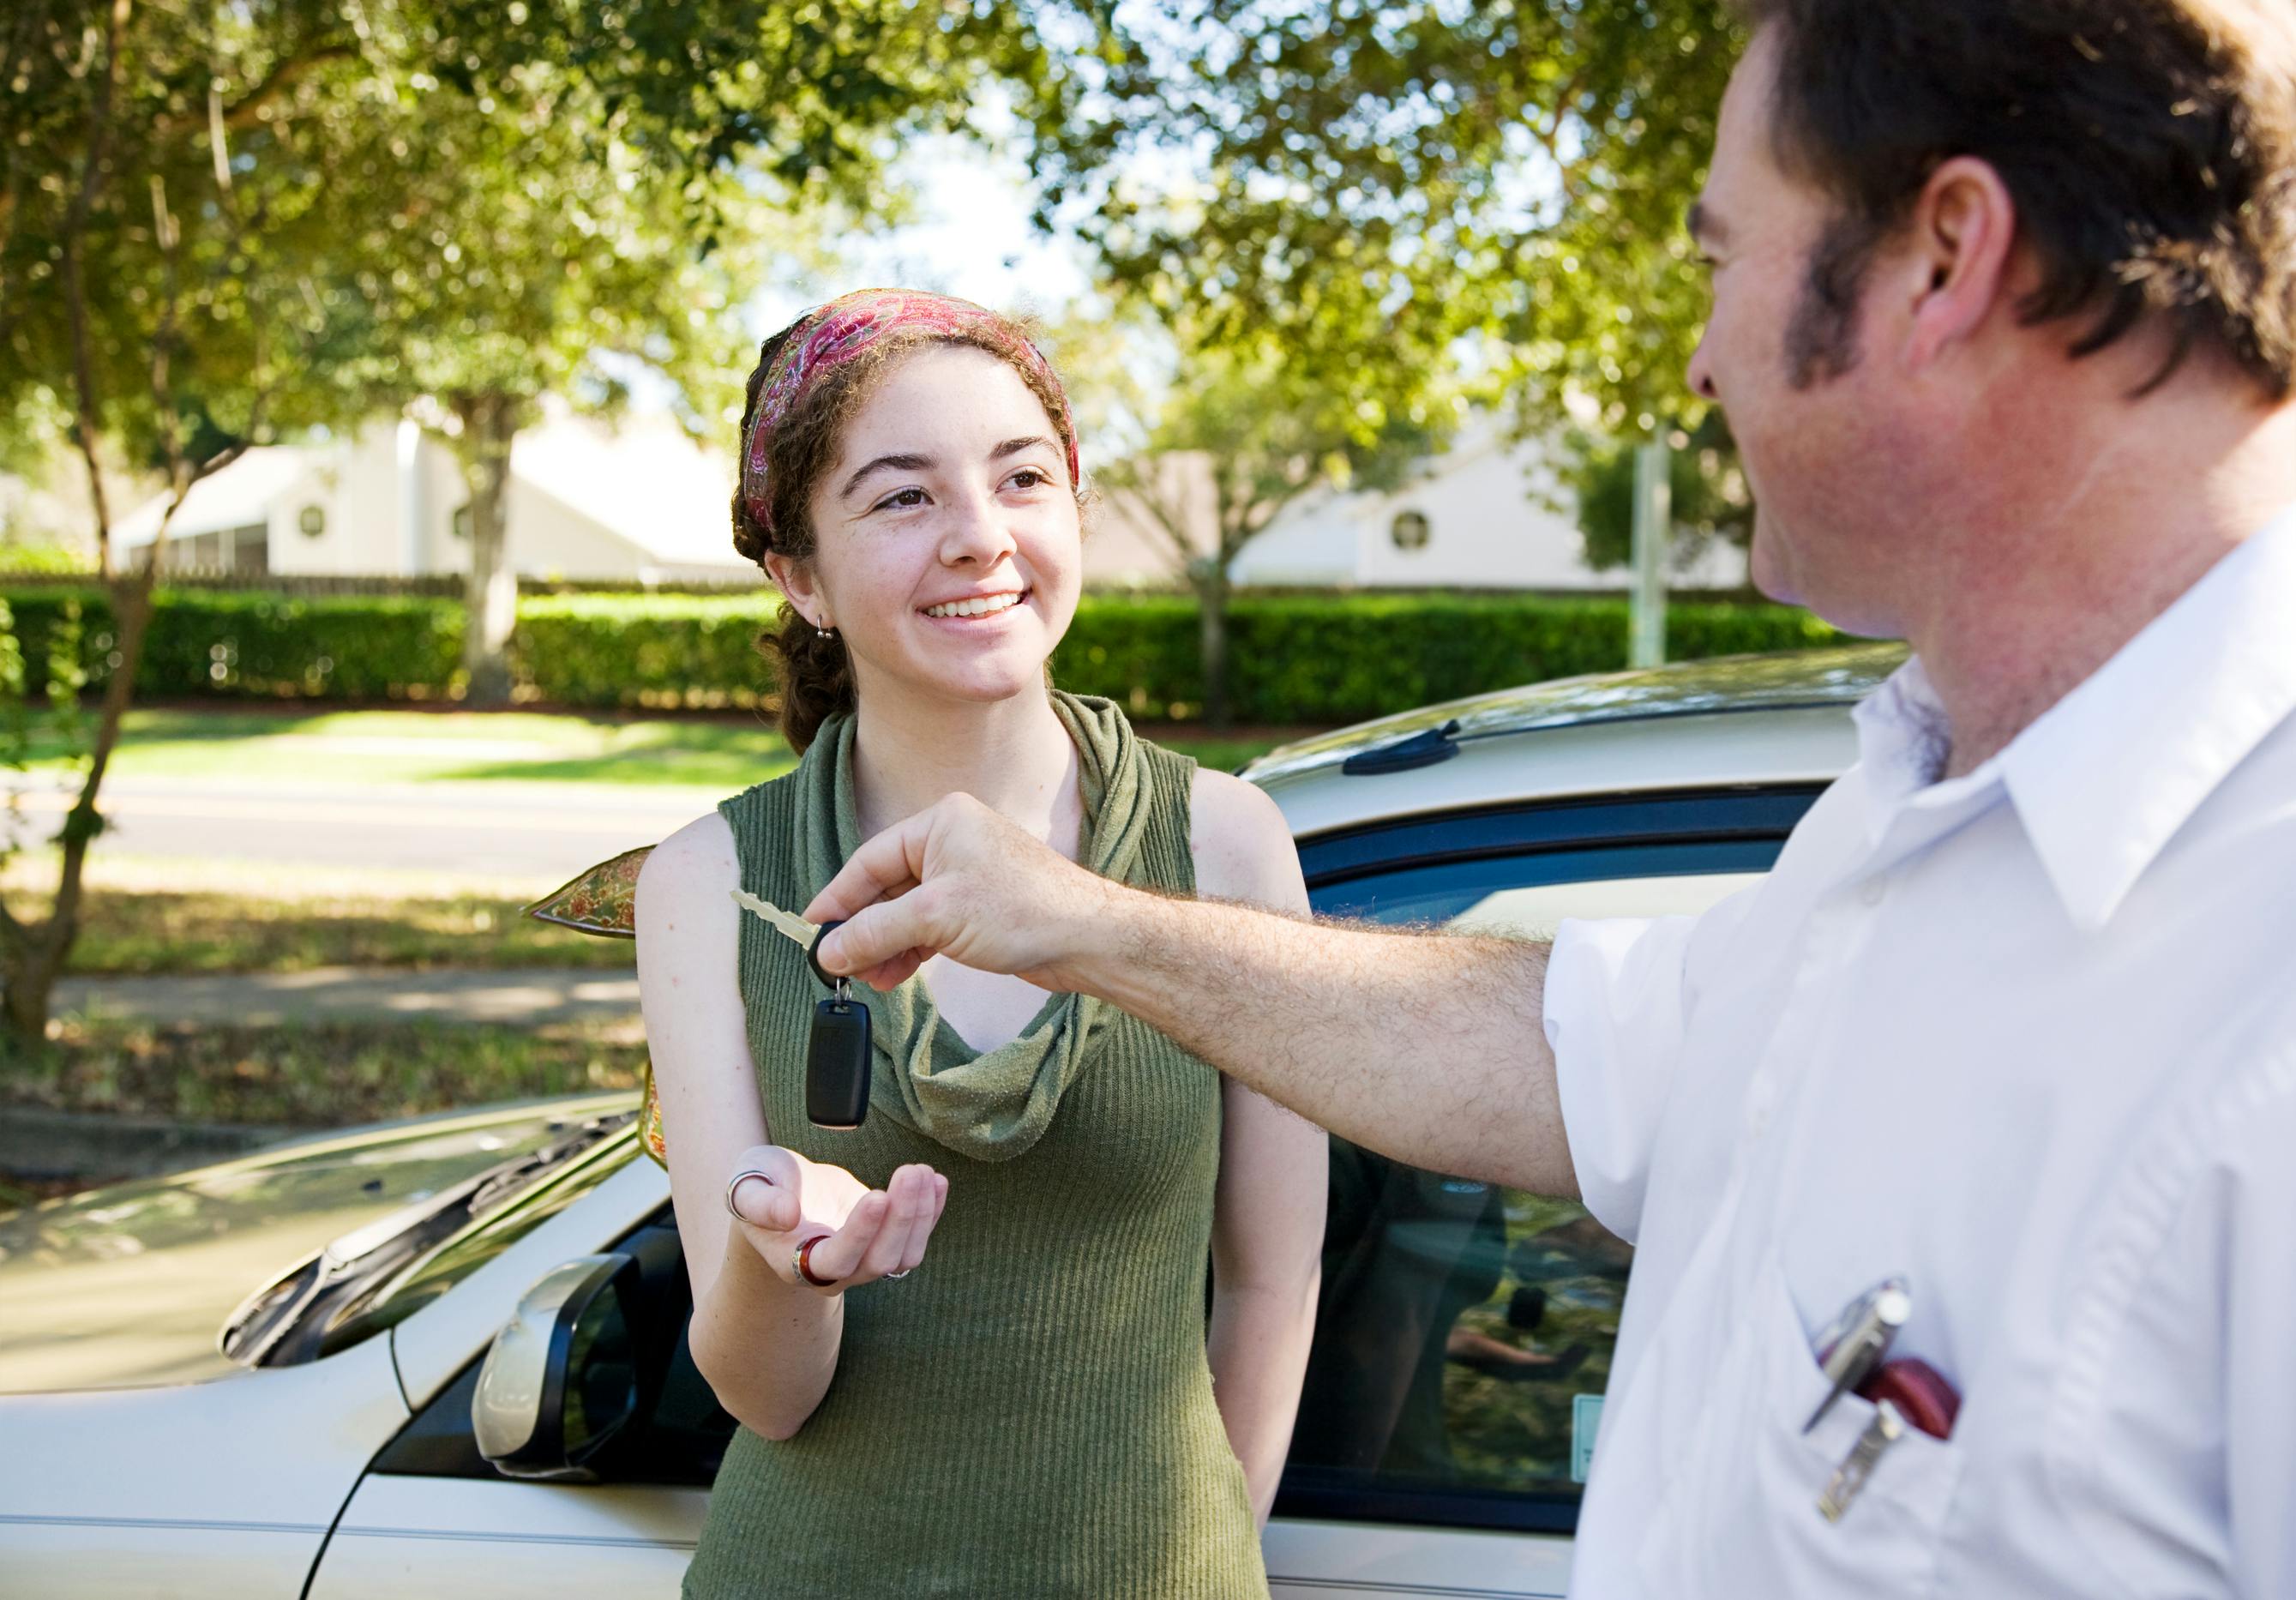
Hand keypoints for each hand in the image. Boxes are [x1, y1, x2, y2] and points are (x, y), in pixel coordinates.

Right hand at [724, 1145, 948, 1294]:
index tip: (877, 1195)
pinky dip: (931, 1212)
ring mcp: (864, 1261)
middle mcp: (835, 1272)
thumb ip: (758, 1201)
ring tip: (922, 1171)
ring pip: (905, 1256)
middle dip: (901, 1216)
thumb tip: (786, 1215)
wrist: (779, 1192)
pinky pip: (916, 1239)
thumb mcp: (746, 1185)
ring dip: (921, 1214)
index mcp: (797, 1264)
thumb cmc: (761, 1187)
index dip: (860, 1233)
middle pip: (879, 1261)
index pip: (836, 1260)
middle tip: (911, 1170)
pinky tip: (937, 1181)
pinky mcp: (885, 1242)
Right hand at [803, 792, 1115, 989]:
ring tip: (866, 980)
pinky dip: (909, 951)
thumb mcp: (936, 918)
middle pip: (885, 888)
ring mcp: (966, 876)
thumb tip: (828, 950)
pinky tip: (893, 976)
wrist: (1086, 938)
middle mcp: (951, 842)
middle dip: (863, 930)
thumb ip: (875, 931)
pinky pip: (928, 927)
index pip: (870, 860)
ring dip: (884, 947)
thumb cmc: (1022, 910)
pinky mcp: (978, 908)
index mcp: (940, 822)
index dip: (838, 899)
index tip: (812, 930)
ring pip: (906, 913)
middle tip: (838, 966)